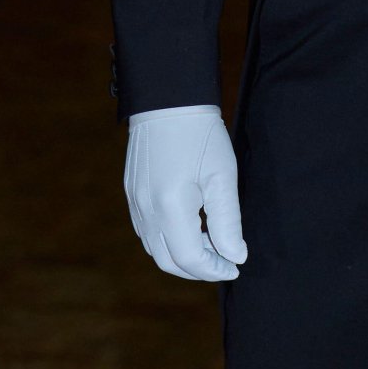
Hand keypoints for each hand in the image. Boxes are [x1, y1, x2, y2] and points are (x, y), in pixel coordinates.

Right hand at [124, 104, 247, 282]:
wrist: (168, 99)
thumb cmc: (200, 134)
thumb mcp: (222, 176)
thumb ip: (228, 221)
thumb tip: (235, 256)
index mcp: (170, 208)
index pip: (190, 260)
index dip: (215, 269)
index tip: (235, 266)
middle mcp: (146, 211)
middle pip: (168, 262)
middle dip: (198, 269)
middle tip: (224, 260)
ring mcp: (135, 202)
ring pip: (155, 249)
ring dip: (181, 256)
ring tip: (210, 242)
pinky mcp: (131, 192)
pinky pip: (146, 230)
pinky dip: (167, 239)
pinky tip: (188, 226)